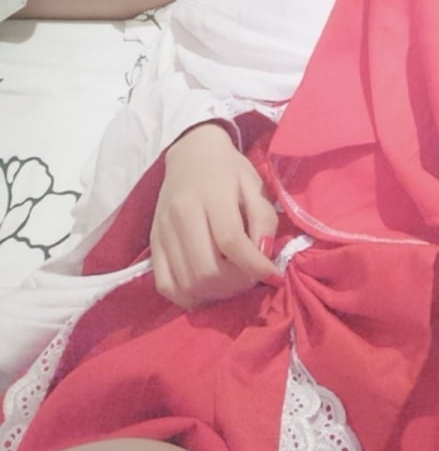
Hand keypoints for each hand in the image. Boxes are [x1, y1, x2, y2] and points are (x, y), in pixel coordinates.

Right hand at [150, 121, 280, 309]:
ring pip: (188, 282)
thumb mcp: (255, 184)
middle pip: (207, 269)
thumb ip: (263, 218)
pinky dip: (188, 297)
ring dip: (216, 293)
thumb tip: (264, 254)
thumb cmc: (229, 170)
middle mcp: (182, 215)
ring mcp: (163, 232)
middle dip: (236, 283)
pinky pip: (165, 285)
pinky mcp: (153, 244)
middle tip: (251, 277)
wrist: (191, 154)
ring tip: (233, 282)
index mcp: (211, 195)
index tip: (273, 274)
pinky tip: (208, 289)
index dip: (255, 265)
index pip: (231, 241)